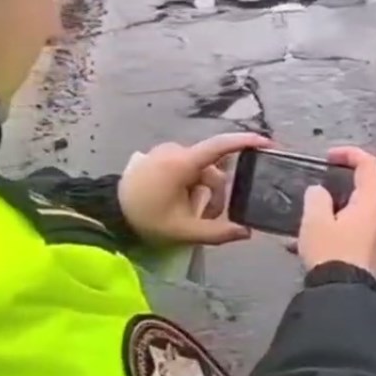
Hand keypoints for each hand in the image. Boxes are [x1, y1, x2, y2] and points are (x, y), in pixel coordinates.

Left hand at [119, 133, 272, 245]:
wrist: (108, 213)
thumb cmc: (146, 219)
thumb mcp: (183, 231)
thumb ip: (218, 232)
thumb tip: (246, 232)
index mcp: (182, 163)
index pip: (220, 146)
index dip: (246, 142)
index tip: (267, 142)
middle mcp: (175, 151)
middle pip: (212, 169)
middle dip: (217, 194)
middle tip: (210, 218)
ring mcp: (165, 152)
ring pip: (200, 170)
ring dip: (204, 191)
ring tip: (193, 214)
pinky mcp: (159, 157)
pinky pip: (187, 168)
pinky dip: (192, 184)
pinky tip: (183, 202)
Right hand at [298, 146, 375, 272]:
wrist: (343, 293)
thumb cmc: (330, 253)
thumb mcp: (315, 220)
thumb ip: (316, 197)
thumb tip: (320, 192)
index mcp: (371, 204)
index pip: (368, 164)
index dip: (349, 153)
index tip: (329, 156)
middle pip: (362, 189)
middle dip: (337, 186)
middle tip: (315, 191)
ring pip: (355, 212)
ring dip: (333, 211)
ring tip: (307, 221)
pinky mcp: (371, 253)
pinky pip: (353, 231)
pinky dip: (335, 229)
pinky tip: (311, 243)